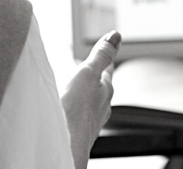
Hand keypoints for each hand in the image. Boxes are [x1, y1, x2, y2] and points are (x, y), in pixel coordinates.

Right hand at [61, 30, 119, 168]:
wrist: (66, 145)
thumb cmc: (76, 112)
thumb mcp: (88, 74)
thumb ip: (101, 56)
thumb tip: (116, 36)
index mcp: (105, 89)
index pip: (107, 67)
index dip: (106, 55)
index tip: (110, 44)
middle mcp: (102, 106)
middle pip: (101, 86)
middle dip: (96, 75)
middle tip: (94, 65)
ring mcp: (92, 120)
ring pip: (92, 102)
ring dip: (87, 92)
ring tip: (81, 87)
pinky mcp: (80, 132)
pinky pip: (82, 115)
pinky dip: (78, 107)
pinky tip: (72, 111)